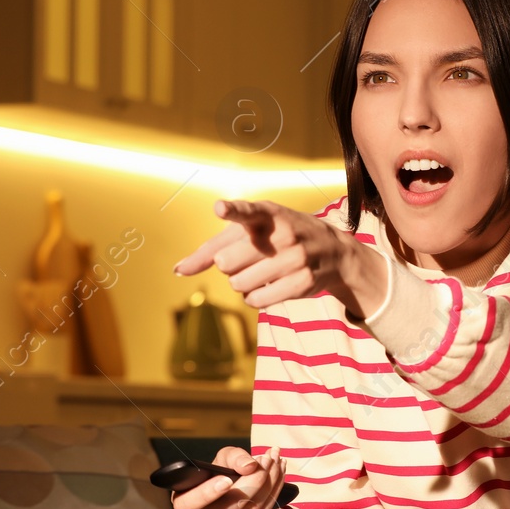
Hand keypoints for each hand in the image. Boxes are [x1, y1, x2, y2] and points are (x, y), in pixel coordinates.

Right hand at [170, 445, 285, 508]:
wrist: (235, 498)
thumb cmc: (222, 475)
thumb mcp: (223, 460)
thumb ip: (234, 457)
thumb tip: (250, 466)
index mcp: (183, 503)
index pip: (187, 504)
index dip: (206, 493)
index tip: (227, 479)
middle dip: (252, 482)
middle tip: (267, 461)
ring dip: (269, 483)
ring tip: (277, 461)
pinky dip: (273, 494)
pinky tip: (278, 476)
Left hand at [173, 199, 387, 316]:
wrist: (331, 249)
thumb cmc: (278, 236)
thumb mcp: (249, 231)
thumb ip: (211, 249)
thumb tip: (178, 270)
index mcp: (267, 213)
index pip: (246, 210)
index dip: (232, 210)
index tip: (220, 208)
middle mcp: (282, 233)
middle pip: (226, 263)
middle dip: (230, 266)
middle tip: (249, 257)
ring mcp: (295, 258)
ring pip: (238, 284)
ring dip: (241, 283)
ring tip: (261, 270)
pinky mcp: (301, 282)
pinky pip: (256, 300)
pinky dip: (254, 297)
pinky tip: (267, 285)